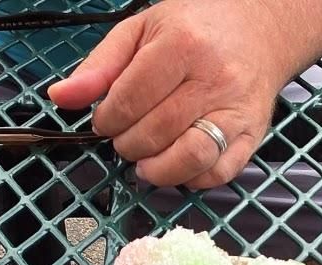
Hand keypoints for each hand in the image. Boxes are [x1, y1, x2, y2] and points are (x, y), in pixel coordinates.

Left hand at [48, 0, 292, 188]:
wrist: (259, 29)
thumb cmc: (196, 28)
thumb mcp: (141, 30)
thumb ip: (99, 65)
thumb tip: (62, 97)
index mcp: (182, 45)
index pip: (130, 100)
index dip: (107, 119)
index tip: (106, 119)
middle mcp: (213, 78)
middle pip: (155, 132)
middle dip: (127, 144)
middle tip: (125, 136)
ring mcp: (236, 110)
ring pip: (189, 158)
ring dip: (156, 169)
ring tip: (145, 160)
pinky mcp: (252, 135)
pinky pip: (218, 173)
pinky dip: (191, 178)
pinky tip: (176, 163)